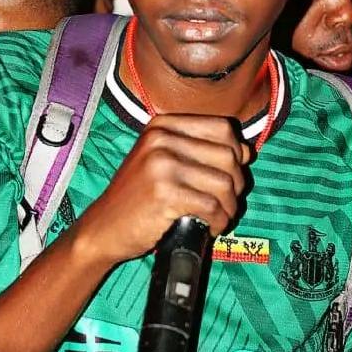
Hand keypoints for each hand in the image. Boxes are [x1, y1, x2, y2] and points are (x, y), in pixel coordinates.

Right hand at [79, 114, 249, 264]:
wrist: (105, 225)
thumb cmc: (138, 196)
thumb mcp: (162, 160)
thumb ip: (200, 150)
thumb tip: (247, 151)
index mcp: (163, 124)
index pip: (222, 127)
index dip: (236, 152)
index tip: (232, 173)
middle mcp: (162, 138)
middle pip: (228, 155)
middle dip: (237, 184)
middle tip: (226, 202)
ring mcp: (161, 164)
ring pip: (224, 182)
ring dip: (230, 206)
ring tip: (221, 217)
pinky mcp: (164, 192)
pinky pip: (212, 206)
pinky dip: (219, 221)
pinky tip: (211, 227)